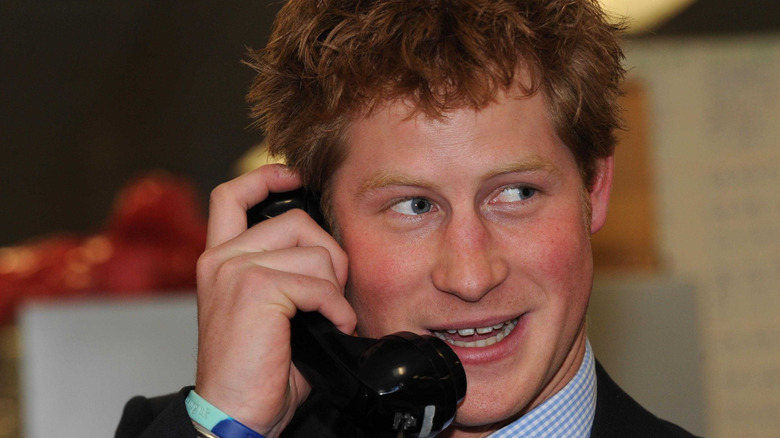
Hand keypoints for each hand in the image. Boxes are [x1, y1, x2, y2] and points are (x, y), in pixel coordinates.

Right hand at [194, 164, 355, 436]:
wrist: (233, 416)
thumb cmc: (256, 372)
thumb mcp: (268, 313)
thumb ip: (287, 275)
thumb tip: (328, 255)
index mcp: (220, 260)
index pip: (233, 195)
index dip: (267, 177)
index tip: (295, 177)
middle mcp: (221, 258)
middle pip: (296, 220)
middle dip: (329, 254)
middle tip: (330, 294)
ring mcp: (235, 270)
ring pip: (314, 250)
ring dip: (335, 287)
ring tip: (329, 317)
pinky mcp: (255, 289)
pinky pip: (319, 282)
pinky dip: (337, 307)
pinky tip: (333, 327)